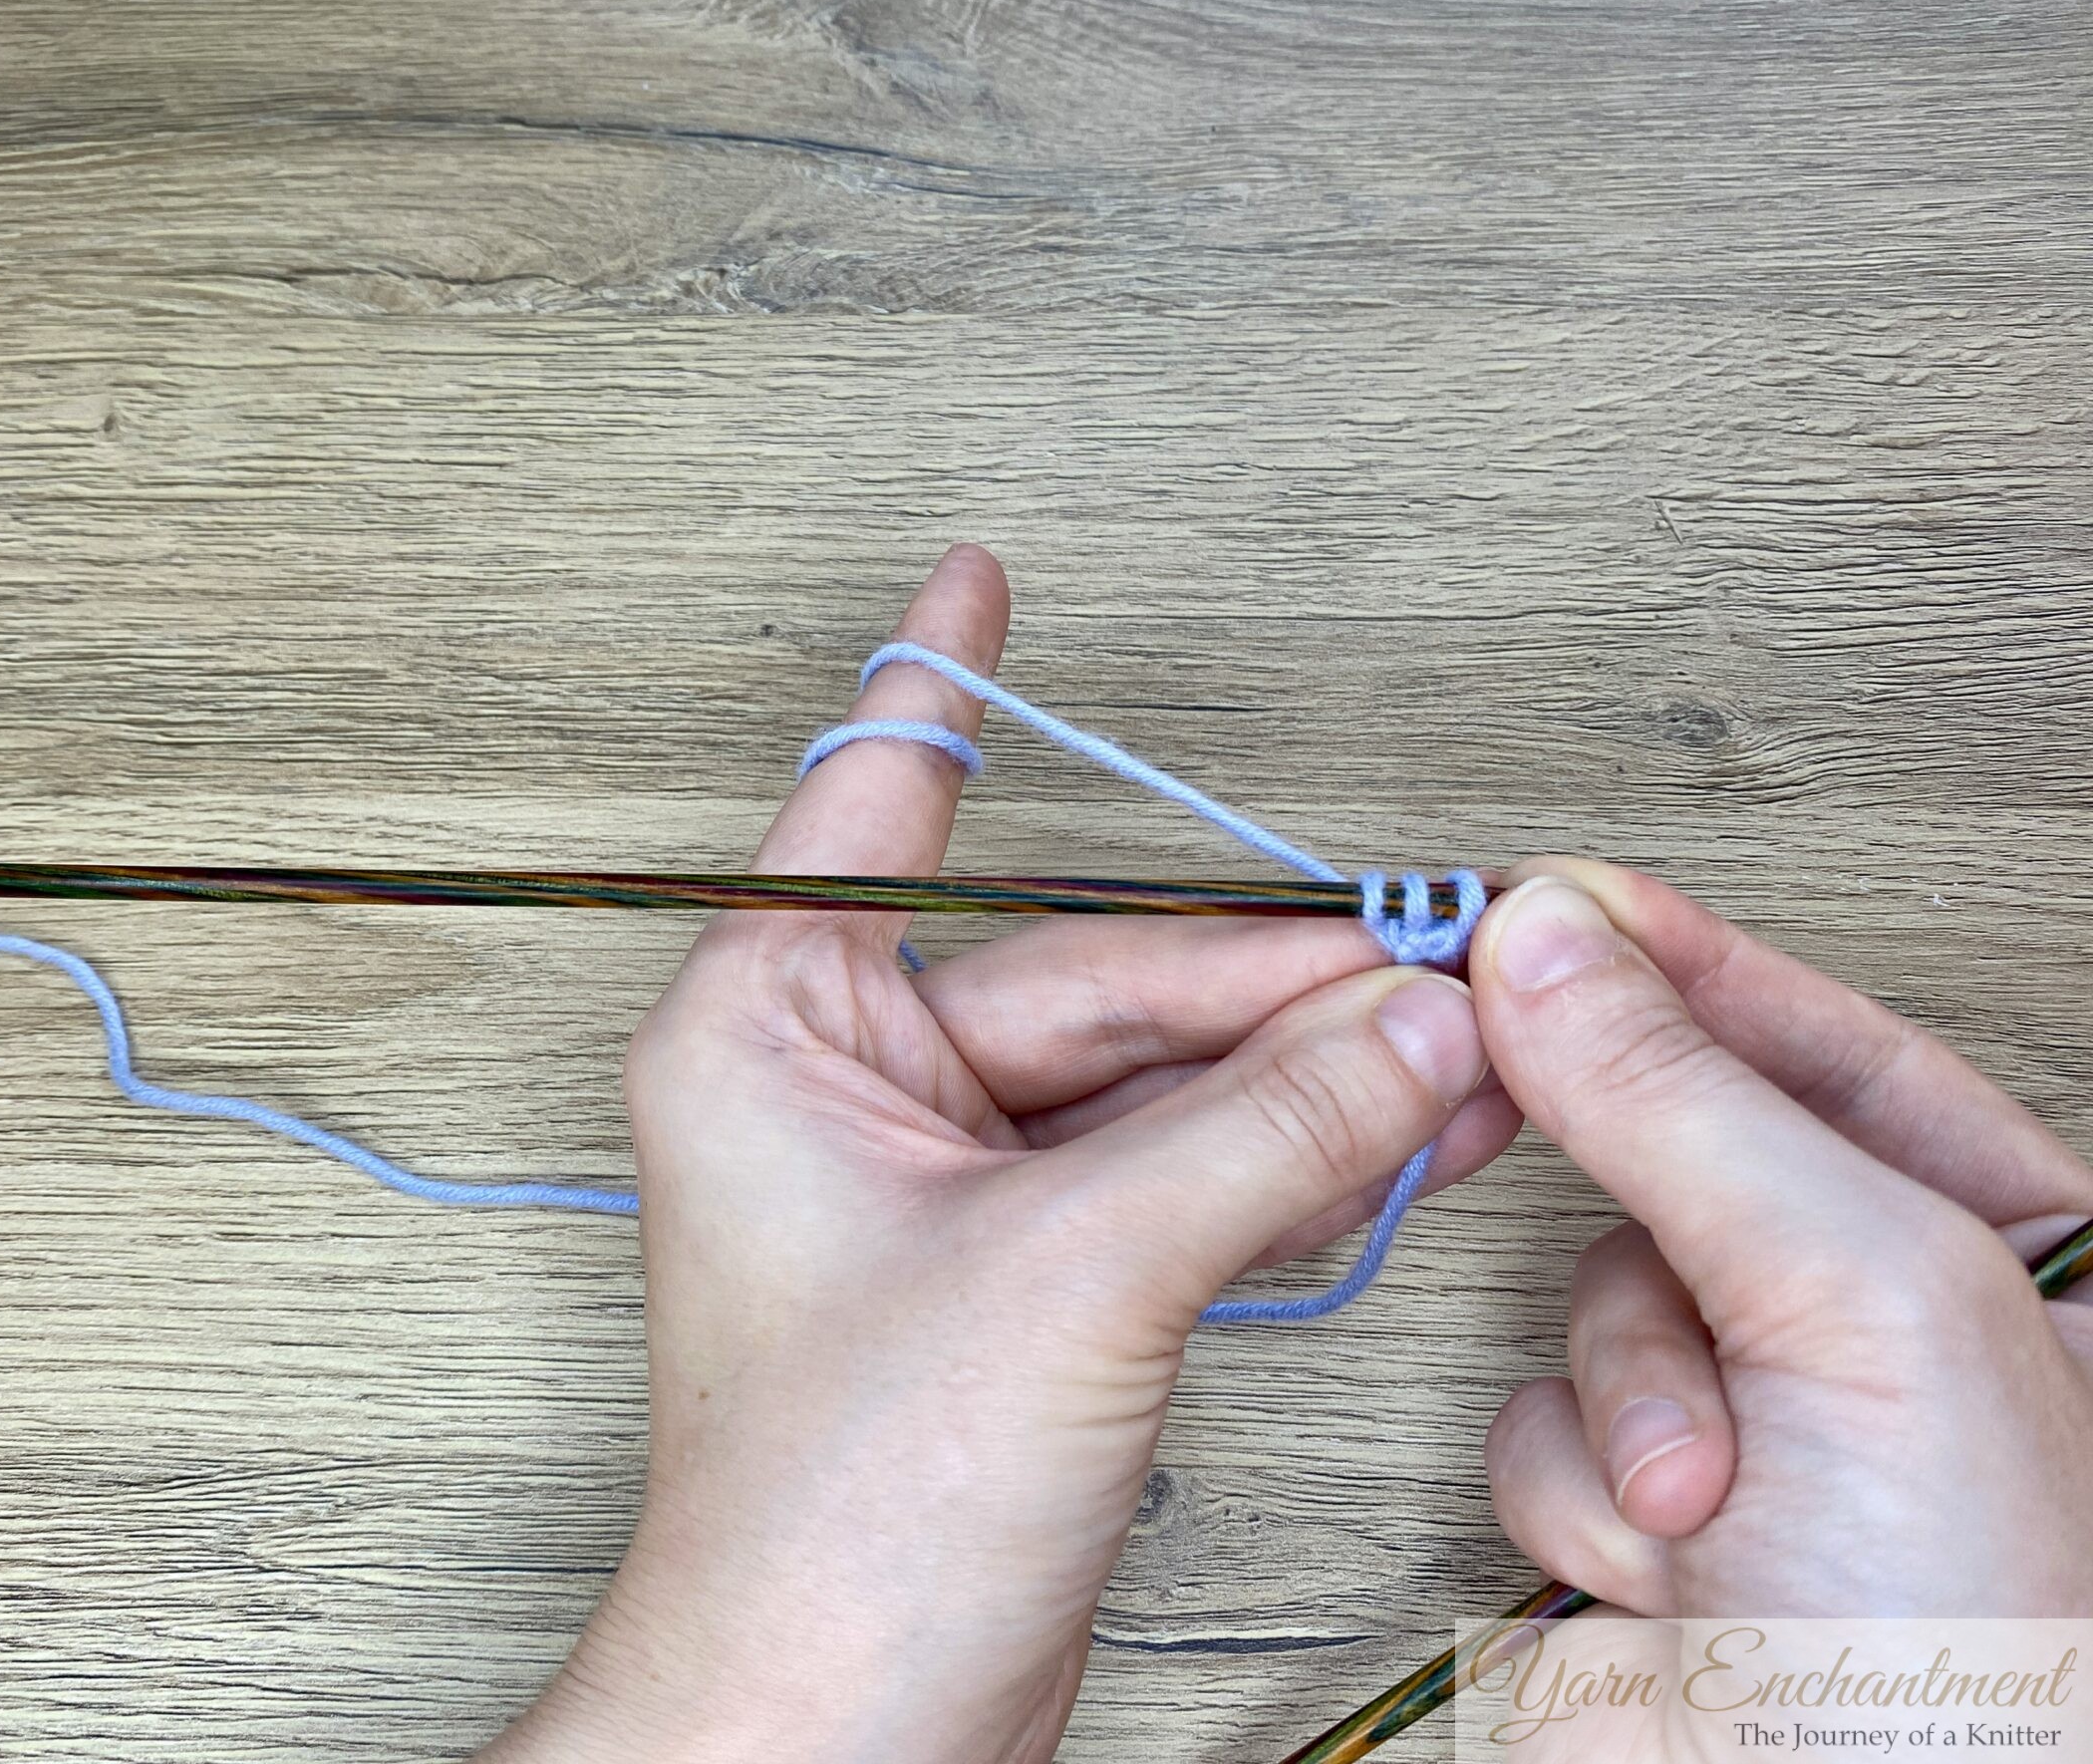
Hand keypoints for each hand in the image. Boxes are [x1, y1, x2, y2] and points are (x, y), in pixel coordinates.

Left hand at [481, 545, 1517, 1763]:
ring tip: (1453, 1052)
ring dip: (1299, 1070)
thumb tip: (1412, 1022)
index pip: (877, 808)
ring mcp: (940, 1188)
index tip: (973, 577)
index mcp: (773, 1034)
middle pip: (1091, 970)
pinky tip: (1389, 1140)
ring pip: (1150, 1073)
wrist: (834, 1731)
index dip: (939, 682)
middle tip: (1435, 961)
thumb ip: (1261, 1131)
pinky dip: (1277, 1157)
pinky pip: (1167, 1167)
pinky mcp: (1018, 1277)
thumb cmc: (833, 1527)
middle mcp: (847, 1091)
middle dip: (1271, 976)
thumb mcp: (1073, 1280)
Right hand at [1473, 861, 2092, 1615]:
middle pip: (1678, 1164)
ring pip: (1589, 1305)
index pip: (1829, 1044)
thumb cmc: (1990, 1662)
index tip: (1546, 901)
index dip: (1682, 964)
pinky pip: (1537, 1431)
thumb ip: (1687, 1100)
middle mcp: (1892, 1342)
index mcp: (2020, 1257)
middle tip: (1505, 1088)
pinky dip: (1574, 1498)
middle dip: (1638, 1222)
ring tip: (1705, 1505)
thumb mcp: (1859, 1305)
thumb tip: (1549, 941)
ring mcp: (1766, 1440)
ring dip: (1619, 1399)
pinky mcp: (1648, 1533)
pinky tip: (1661, 1574)